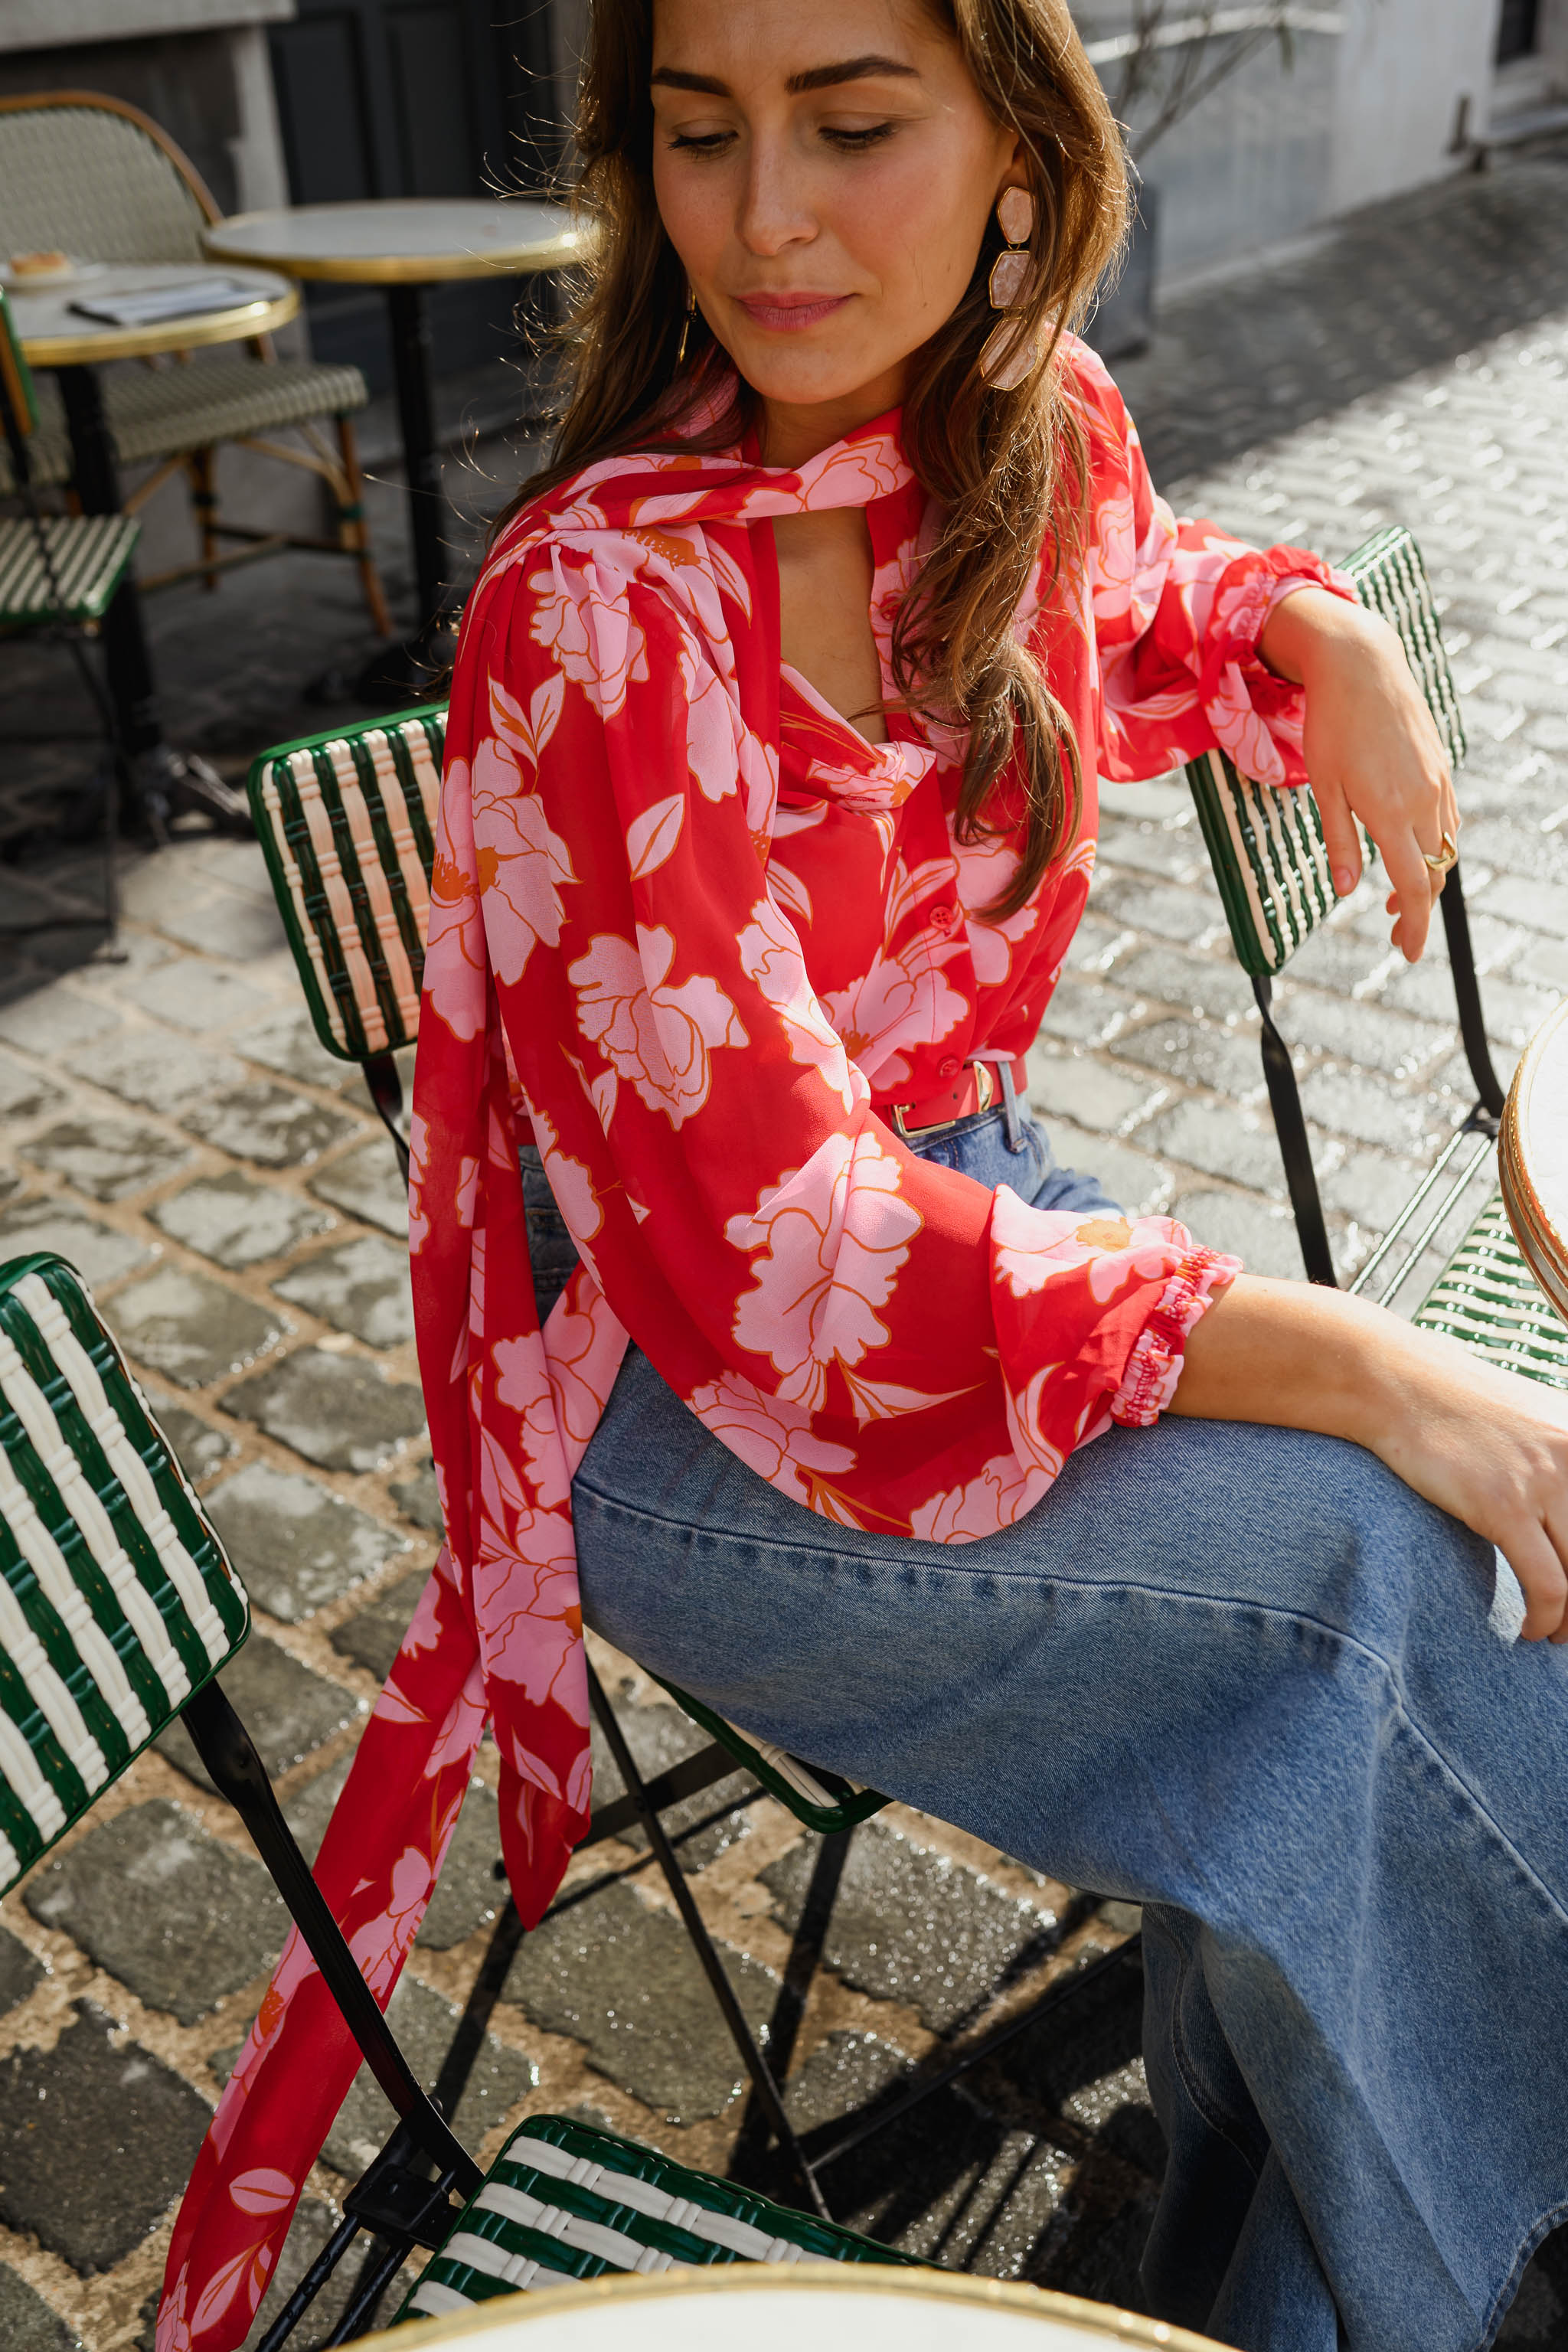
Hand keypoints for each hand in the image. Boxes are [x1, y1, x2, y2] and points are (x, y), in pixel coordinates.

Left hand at [1259, 587, 1458, 961]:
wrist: (1362, 666)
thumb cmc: (1332, 726)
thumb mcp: (1324, 788)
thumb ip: (1339, 841)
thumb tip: (1347, 889)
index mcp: (1390, 811)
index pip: (1413, 885)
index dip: (1416, 925)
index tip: (1409, 953)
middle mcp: (1422, 800)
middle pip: (1433, 872)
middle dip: (1419, 909)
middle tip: (1396, 930)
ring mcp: (1437, 783)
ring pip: (1443, 847)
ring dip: (1426, 877)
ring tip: (1399, 898)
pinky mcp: (1441, 769)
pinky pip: (1447, 820)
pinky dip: (1434, 845)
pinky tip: (1412, 851)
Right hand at [1367, 1320, 1567, 1640]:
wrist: (1399, 1385)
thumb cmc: (1465, 1412)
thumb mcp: (1539, 1425)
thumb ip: (1567, 1464)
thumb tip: (1567, 1521)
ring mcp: (1544, 1481)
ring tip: (1557, 1634)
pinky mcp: (1503, 1505)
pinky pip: (1546, 1586)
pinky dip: (1545, 1620)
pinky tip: (1531, 1630)